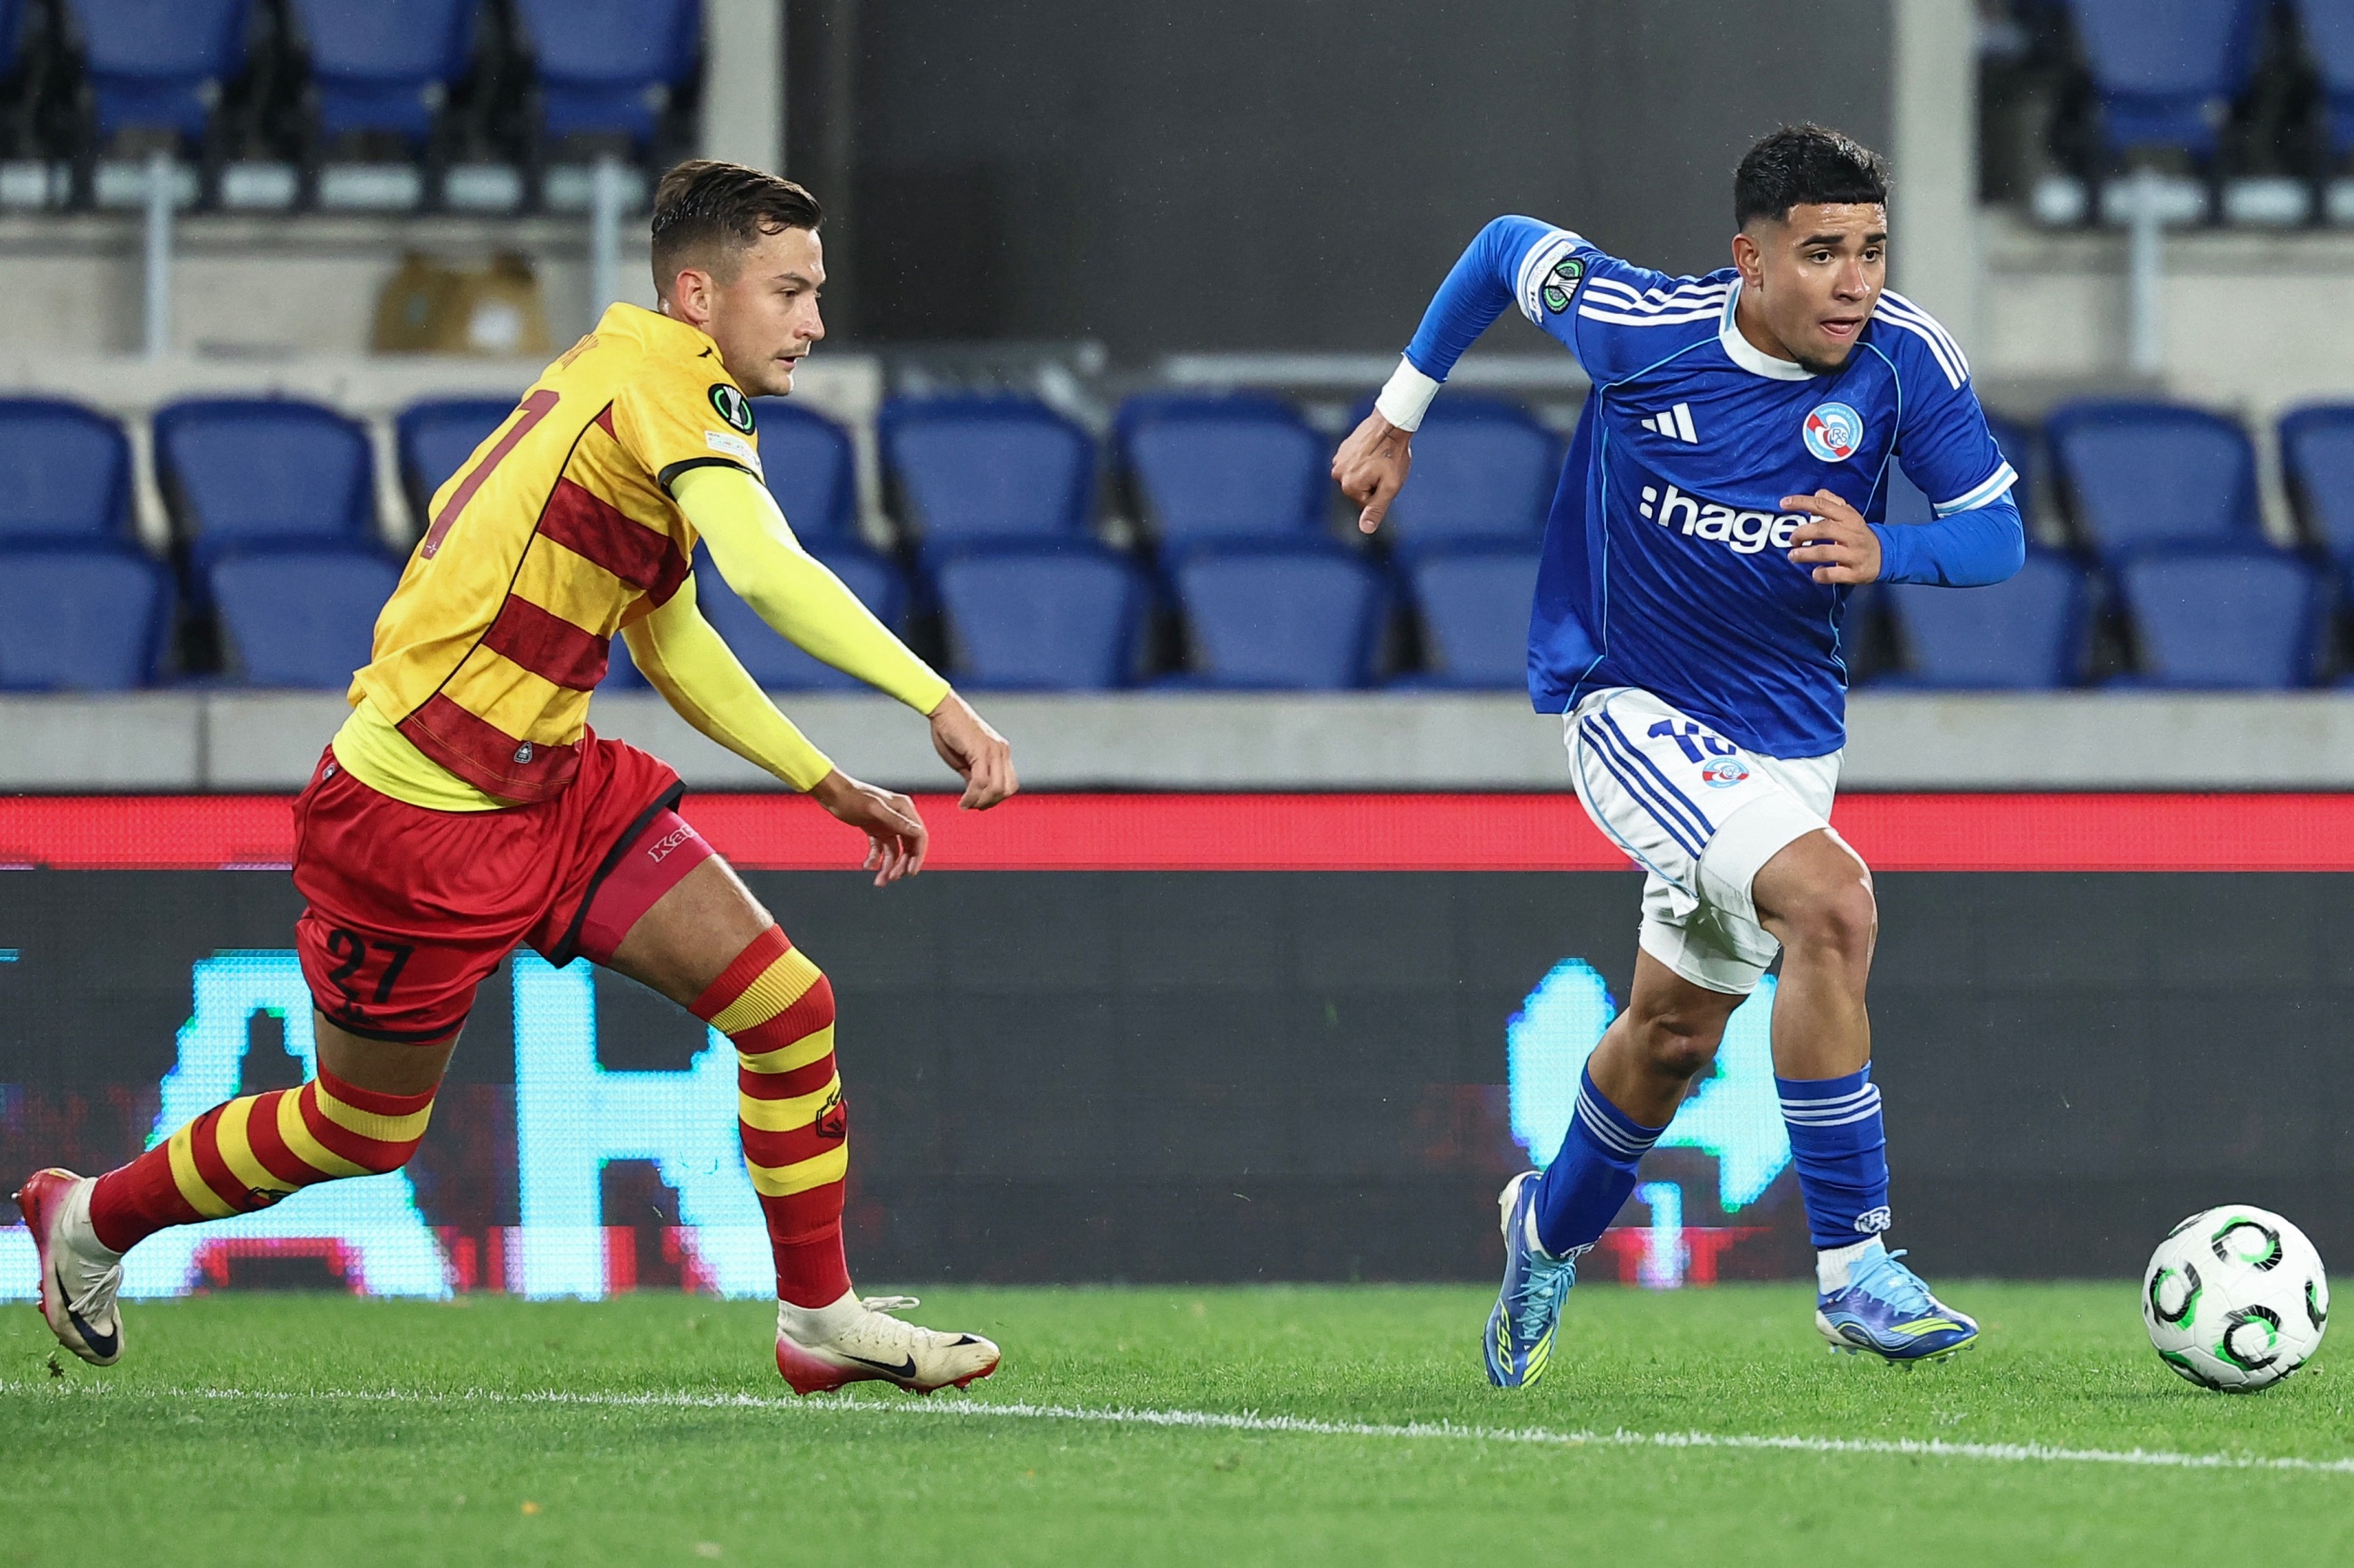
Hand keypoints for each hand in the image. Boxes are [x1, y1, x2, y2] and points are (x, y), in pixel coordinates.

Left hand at [809, 769, 927, 885]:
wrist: (832, 793)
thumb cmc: (852, 797)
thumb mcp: (875, 810)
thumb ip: (896, 821)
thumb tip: (917, 832)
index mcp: (903, 809)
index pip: (919, 835)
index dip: (917, 855)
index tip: (910, 872)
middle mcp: (898, 817)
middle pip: (908, 847)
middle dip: (901, 864)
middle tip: (892, 878)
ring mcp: (887, 824)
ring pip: (894, 851)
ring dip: (888, 867)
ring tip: (879, 880)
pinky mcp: (875, 830)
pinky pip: (880, 849)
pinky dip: (875, 859)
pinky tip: (866, 866)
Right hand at [928, 690, 1016, 808]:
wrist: (943, 709)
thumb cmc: (950, 731)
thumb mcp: (965, 759)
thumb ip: (974, 774)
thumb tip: (976, 793)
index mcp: (1001, 752)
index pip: (1010, 784)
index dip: (996, 799)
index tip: (979, 804)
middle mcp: (1002, 751)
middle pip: (1007, 790)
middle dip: (990, 803)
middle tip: (973, 807)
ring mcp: (993, 750)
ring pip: (996, 788)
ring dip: (980, 802)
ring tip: (966, 805)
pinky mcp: (981, 750)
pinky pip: (981, 781)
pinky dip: (972, 796)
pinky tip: (963, 801)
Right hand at [1331, 410, 1412, 533]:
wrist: (1391, 424)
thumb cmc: (1393, 455)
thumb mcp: (1390, 487)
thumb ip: (1376, 509)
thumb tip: (1365, 529)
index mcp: (1349, 486)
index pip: (1366, 503)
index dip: (1381, 492)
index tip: (1387, 477)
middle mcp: (1338, 474)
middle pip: (1360, 490)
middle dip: (1374, 483)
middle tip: (1385, 467)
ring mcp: (1338, 460)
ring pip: (1357, 477)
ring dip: (1369, 471)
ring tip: (1381, 458)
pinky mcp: (1342, 449)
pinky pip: (1355, 464)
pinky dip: (1365, 460)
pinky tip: (1375, 451)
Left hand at [1782, 489, 1881, 583]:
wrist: (1885, 556)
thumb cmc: (1859, 534)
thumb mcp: (1850, 515)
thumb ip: (1833, 503)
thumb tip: (1818, 493)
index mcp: (1848, 517)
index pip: (1823, 505)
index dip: (1802, 503)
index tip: (1783, 503)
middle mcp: (1852, 534)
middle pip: (1823, 529)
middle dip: (1802, 533)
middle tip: (1792, 540)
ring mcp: (1854, 554)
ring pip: (1826, 552)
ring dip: (1805, 554)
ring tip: (1793, 556)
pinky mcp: (1855, 572)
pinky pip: (1835, 574)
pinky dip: (1822, 574)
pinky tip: (1815, 572)